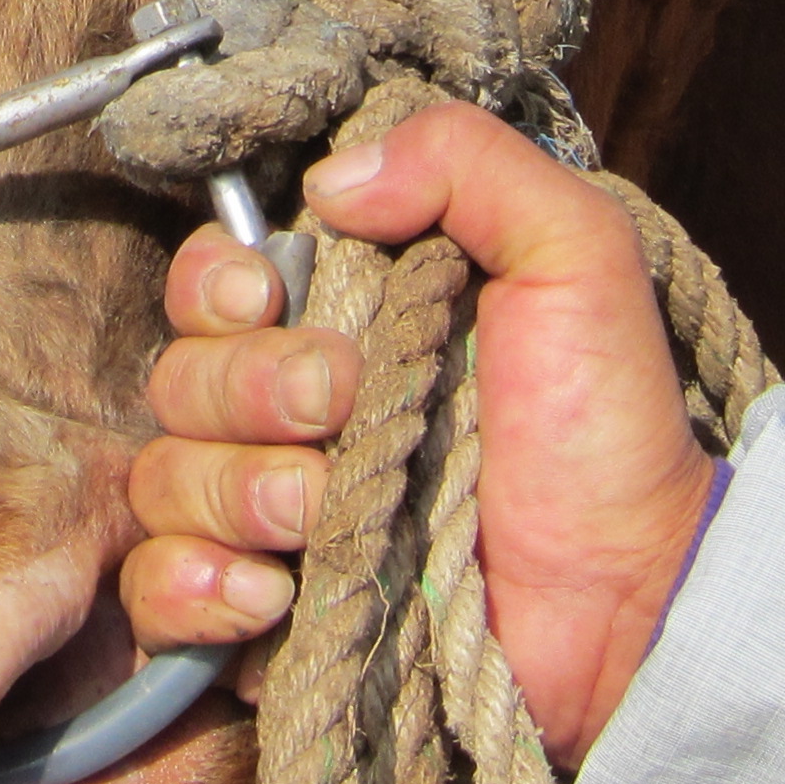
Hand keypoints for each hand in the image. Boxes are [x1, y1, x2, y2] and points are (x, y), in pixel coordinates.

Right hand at [120, 102, 724, 764]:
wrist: (625, 603)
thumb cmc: (601, 428)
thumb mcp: (573, 257)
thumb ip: (469, 166)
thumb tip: (331, 181)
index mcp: (341, 321)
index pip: (211, 281)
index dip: (216, 283)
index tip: (270, 297)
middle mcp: (285, 414)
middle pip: (180, 380)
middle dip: (250, 390)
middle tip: (341, 406)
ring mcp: (266, 518)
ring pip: (165, 481)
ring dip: (238, 492)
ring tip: (324, 513)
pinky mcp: (258, 617)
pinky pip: (159, 591)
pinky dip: (193, 588)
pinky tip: (268, 596)